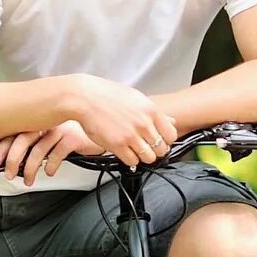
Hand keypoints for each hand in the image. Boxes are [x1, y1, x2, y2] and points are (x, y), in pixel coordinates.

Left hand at [0, 121, 88, 185]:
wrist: (102, 130)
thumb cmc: (75, 136)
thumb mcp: (52, 138)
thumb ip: (36, 145)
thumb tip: (16, 162)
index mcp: (38, 122)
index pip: (13, 134)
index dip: (1, 149)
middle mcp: (47, 123)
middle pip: (23, 140)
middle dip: (12, 159)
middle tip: (8, 174)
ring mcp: (60, 129)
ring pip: (38, 149)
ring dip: (30, 168)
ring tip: (28, 180)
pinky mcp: (73, 138)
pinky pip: (57, 153)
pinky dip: (51, 165)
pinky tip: (49, 172)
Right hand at [58, 74, 175, 165]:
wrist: (85, 98)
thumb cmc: (108, 95)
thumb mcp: (137, 99)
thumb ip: (155, 113)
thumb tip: (172, 121)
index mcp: (151, 110)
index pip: (171, 135)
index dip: (166, 141)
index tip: (160, 141)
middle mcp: (143, 124)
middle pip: (161, 149)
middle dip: (156, 151)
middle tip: (147, 147)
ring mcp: (130, 135)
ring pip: (148, 158)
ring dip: (143, 156)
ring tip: (135, 150)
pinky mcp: (117, 145)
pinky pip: (132, 161)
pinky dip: (130, 159)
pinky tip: (125, 151)